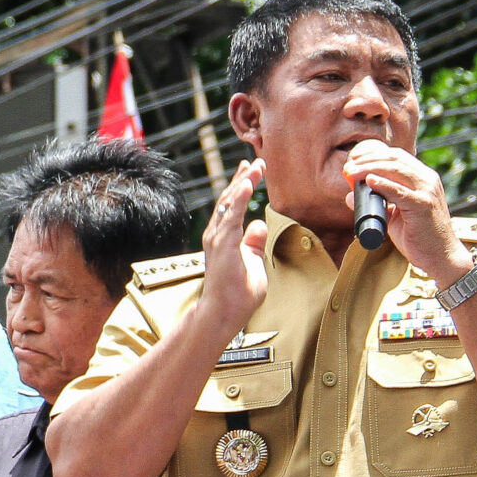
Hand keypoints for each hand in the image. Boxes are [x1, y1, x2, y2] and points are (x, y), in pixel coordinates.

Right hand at [197, 158, 269, 334]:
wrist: (221, 315)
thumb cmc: (236, 297)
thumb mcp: (253, 264)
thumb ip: (254, 244)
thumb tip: (259, 224)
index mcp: (224, 240)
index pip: (233, 208)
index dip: (242, 188)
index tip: (251, 171)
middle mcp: (217, 236)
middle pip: (230, 200)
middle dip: (243, 179)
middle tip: (255, 161)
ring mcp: (218, 239)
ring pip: (230, 203)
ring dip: (243, 182)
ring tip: (255, 165)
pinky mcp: (223, 245)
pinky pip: (232, 216)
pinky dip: (240, 198)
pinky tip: (247, 183)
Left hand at [343, 139, 468, 283]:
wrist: (442, 257)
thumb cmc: (420, 238)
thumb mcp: (394, 217)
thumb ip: (377, 204)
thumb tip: (350, 196)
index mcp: (423, 179)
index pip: (397, 157)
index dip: (374, 154)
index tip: (354, 159)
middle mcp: (427, 180)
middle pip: (394, 160)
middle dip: (368, 159)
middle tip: (348, 166)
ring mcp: (427, 191)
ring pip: (396, 171)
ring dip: (370, 168)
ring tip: (352, 172)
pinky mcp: (424, 206)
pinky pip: (400, 192)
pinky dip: (384, 184)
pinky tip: (370, 181)